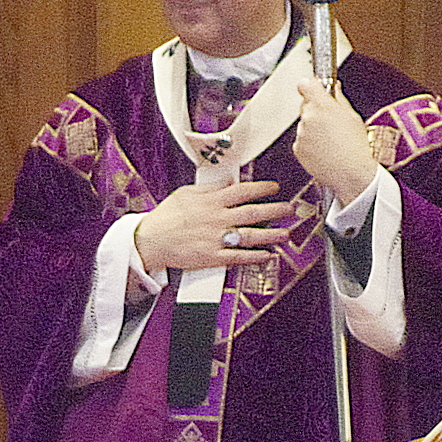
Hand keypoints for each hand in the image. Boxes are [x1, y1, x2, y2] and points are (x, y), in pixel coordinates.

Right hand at [133, 179, 293, 281]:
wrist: (151, 241)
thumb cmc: (166, 217)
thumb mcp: (186, 194)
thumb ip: (209, 189)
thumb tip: (227, 184)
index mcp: (211, 201)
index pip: (243, 191)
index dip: (262, 188)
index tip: (275, 187)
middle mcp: (217, 219)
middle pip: (253, 212)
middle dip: (275, 210)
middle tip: (290, 209)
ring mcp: (216, 239)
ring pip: (251, 235)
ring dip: (272, 235)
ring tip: (286, 233)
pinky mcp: (212, 257)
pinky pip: (239, 257)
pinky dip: (255, 256)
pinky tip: (268, 255)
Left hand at [288, 72, 381, 207]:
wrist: (350, 173)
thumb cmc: (355, 147)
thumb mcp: (353, 117)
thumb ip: (339, 99)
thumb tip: (335, 88)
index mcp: (322, 105)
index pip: (306, 84)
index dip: (311, 86)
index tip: (315, 88)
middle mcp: (308, 118)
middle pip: (306, 106)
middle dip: (316, 110)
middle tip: (332, 121)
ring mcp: (301, 133)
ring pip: (305, 124)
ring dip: (314, 129)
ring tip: (331, 140)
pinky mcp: (298, 148)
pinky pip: (302, 140)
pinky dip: (310, 144)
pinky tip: (325, 149)